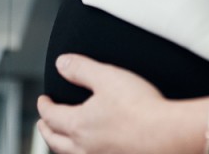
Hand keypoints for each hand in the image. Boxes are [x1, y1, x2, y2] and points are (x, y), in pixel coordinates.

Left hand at [37, 55, 202, 153]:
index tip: (43, 100)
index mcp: (78, 125)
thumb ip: (81, 68)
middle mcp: (84, 148)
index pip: (51, 116)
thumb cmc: (138, 106)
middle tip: (44, 122)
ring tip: (63, 139)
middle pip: (55, 141)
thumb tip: (61, 63)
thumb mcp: (106, 76)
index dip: (44, 106)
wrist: (165, 134)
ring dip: (61, 145)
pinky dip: (82, 153)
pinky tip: (92, 149)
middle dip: (46, 129)